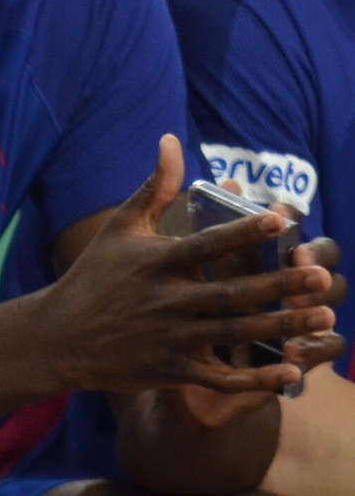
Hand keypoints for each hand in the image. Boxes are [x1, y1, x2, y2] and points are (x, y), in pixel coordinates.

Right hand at [44, 135, 340, 394]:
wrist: (61, 335)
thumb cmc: (95, 273)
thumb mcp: (121, 226)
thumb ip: (154, 186)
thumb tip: (172, 140)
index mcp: (155, 261)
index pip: (206, 243)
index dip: (243, 230)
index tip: (281, 218)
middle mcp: (166, 299)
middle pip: (232, 293)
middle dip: (279, 285)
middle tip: (321, 276)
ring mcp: (170, 337)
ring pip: (236, 333)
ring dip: (282, 327)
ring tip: (323, 317)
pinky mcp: (172, 370)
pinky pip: (222, 378)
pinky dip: (258, 379)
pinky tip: (292, 371)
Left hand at [219, 177, 348, 367]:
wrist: (203, 341)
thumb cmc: (206, 289)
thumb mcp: (203, 256)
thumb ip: (217, 222)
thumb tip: (229, 181)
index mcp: (274, 249)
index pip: (295, 224)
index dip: (291, 219)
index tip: (277, 217)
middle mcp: (298, 277)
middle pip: (324, 261)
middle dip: (314, 260)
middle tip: (300, 260)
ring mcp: (306, 312)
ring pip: (331, 303)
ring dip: (319, 303)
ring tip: (299, 307)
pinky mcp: (307, 347)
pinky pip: (328, 347)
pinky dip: (315, 349)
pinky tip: (292, 354)